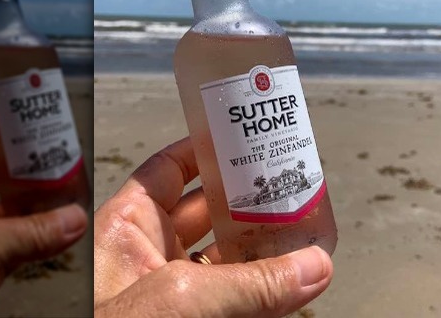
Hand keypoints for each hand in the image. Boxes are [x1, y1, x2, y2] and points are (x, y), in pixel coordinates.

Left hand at [0, 123, 87, 317]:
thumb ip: (24, 233)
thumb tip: (75, 217)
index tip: (28, 120)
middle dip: (28, 169)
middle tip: (64, 156)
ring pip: (10, 217)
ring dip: (42, 208)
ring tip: (74, 193)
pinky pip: (18, 252)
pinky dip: (42, 243)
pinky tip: (66, 234)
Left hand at [94, 137, 333, 317]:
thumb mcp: (175, 302)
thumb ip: (247, 286)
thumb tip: (314, 269)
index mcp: (125, 227)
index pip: (170, 169)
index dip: (207, 150)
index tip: (249, 139)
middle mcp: (146, 254)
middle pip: (209, 213)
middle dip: (250, 201)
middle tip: (293, 188)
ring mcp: (167, 292)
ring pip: (224, 260)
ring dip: (263, 251)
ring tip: (305, 234)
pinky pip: (230, 302)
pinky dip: (261, 296)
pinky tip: (292, 287)